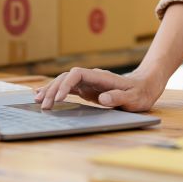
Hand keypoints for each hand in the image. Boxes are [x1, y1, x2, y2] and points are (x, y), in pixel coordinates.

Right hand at [34, 66, 163, 112]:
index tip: (58, 99)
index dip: (66, 84)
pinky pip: (68, 89)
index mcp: (101, 77)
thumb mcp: (134, 98)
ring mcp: (89, 83)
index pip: (77, 74)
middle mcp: (92, 77)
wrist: (145, 86)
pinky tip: (44, 97)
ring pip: (65, 82)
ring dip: (51, 90)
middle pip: (67, 77)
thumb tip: (102, 98)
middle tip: (43, 107)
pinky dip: (55, 92)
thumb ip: (119, 97)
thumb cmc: (140, 92)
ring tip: (37, 101)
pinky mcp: (88, 89)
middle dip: (53, 89)